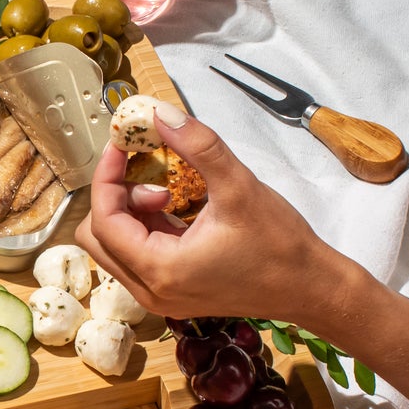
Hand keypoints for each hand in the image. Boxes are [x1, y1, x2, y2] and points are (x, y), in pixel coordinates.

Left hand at [76, 103, 332, 323]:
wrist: (310, 288)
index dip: (106, 177)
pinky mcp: (172, 291)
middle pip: (97, 237)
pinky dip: (145, 226)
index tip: (121, 146)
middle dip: (116, 197)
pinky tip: (177, 208)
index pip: (103, 221)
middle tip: (150, 174)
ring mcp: (160, 295)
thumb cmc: (280, 246)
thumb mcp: (239, 187)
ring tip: (170, 192)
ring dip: (131, 211)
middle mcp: (150, 290)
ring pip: (115, 247)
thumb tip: (159, 113)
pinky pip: (137, 255)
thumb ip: (198, 146)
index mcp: (160, 270)